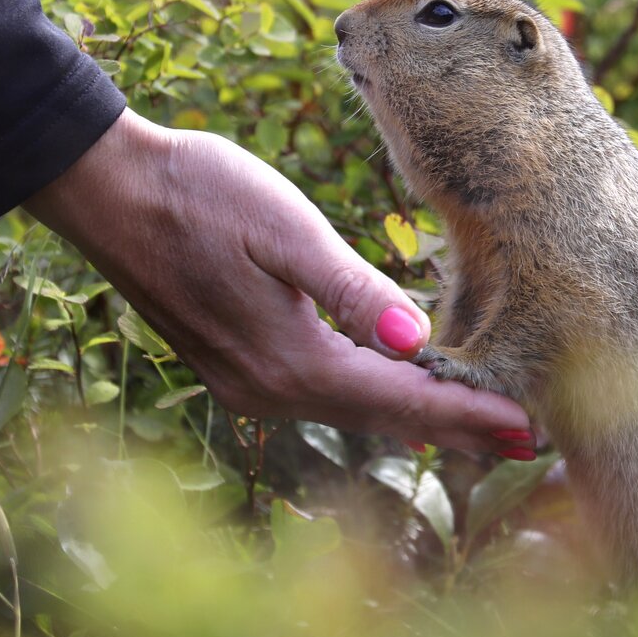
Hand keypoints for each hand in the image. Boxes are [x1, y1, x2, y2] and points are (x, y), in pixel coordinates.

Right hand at [24, 109, 533, 453]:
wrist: (106, 191)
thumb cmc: (197, 193)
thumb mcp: (282, 230)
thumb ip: (352, 290)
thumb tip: (418, 344)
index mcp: (290, 360)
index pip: (402, 398)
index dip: (469, 414)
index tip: (531, 431)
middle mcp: (270, 389)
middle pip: (384, 419)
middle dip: (457, 430)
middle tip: (527, 446)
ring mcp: (248, 385)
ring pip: (354, 412)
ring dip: (419, 420)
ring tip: (479, 428)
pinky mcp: (235, 367)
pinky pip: (324, 397)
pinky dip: (375, 401)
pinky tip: (400, 397)